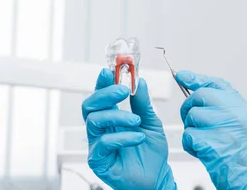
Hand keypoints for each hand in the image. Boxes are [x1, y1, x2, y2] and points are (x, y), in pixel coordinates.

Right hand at [82, 68, 175, 189]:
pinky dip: (122, 136)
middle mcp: (101, 129)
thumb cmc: (151, 150)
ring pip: (95, 121)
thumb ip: (143, 103)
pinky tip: (138, 137)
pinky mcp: (99, 161)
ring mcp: (97, 145)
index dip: (102, 81)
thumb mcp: (151, 121)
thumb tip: (140, 80)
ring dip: (117, 116)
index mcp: (111, 117)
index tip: (110, 69)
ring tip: (137, 120)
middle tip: (123, 89)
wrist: (157, 176)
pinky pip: (103, 143)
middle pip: (89, 105)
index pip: (101, 96)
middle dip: (105, 93)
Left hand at [176, 71, 246, 189]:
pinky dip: (190, 145)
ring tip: (203, 142)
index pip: (217, 84)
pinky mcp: (213, 143)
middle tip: (192, 122)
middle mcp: (235, 114)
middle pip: (201, 96)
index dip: (197, 78)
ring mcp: (225, 127)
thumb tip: (201, 96)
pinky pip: (189, 135)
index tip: (183, 75)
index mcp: (243, 108)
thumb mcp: (244, 127)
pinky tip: (202, 152)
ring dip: (191, 130)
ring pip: (193, 115)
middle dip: (189, 107)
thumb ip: (225, 110)